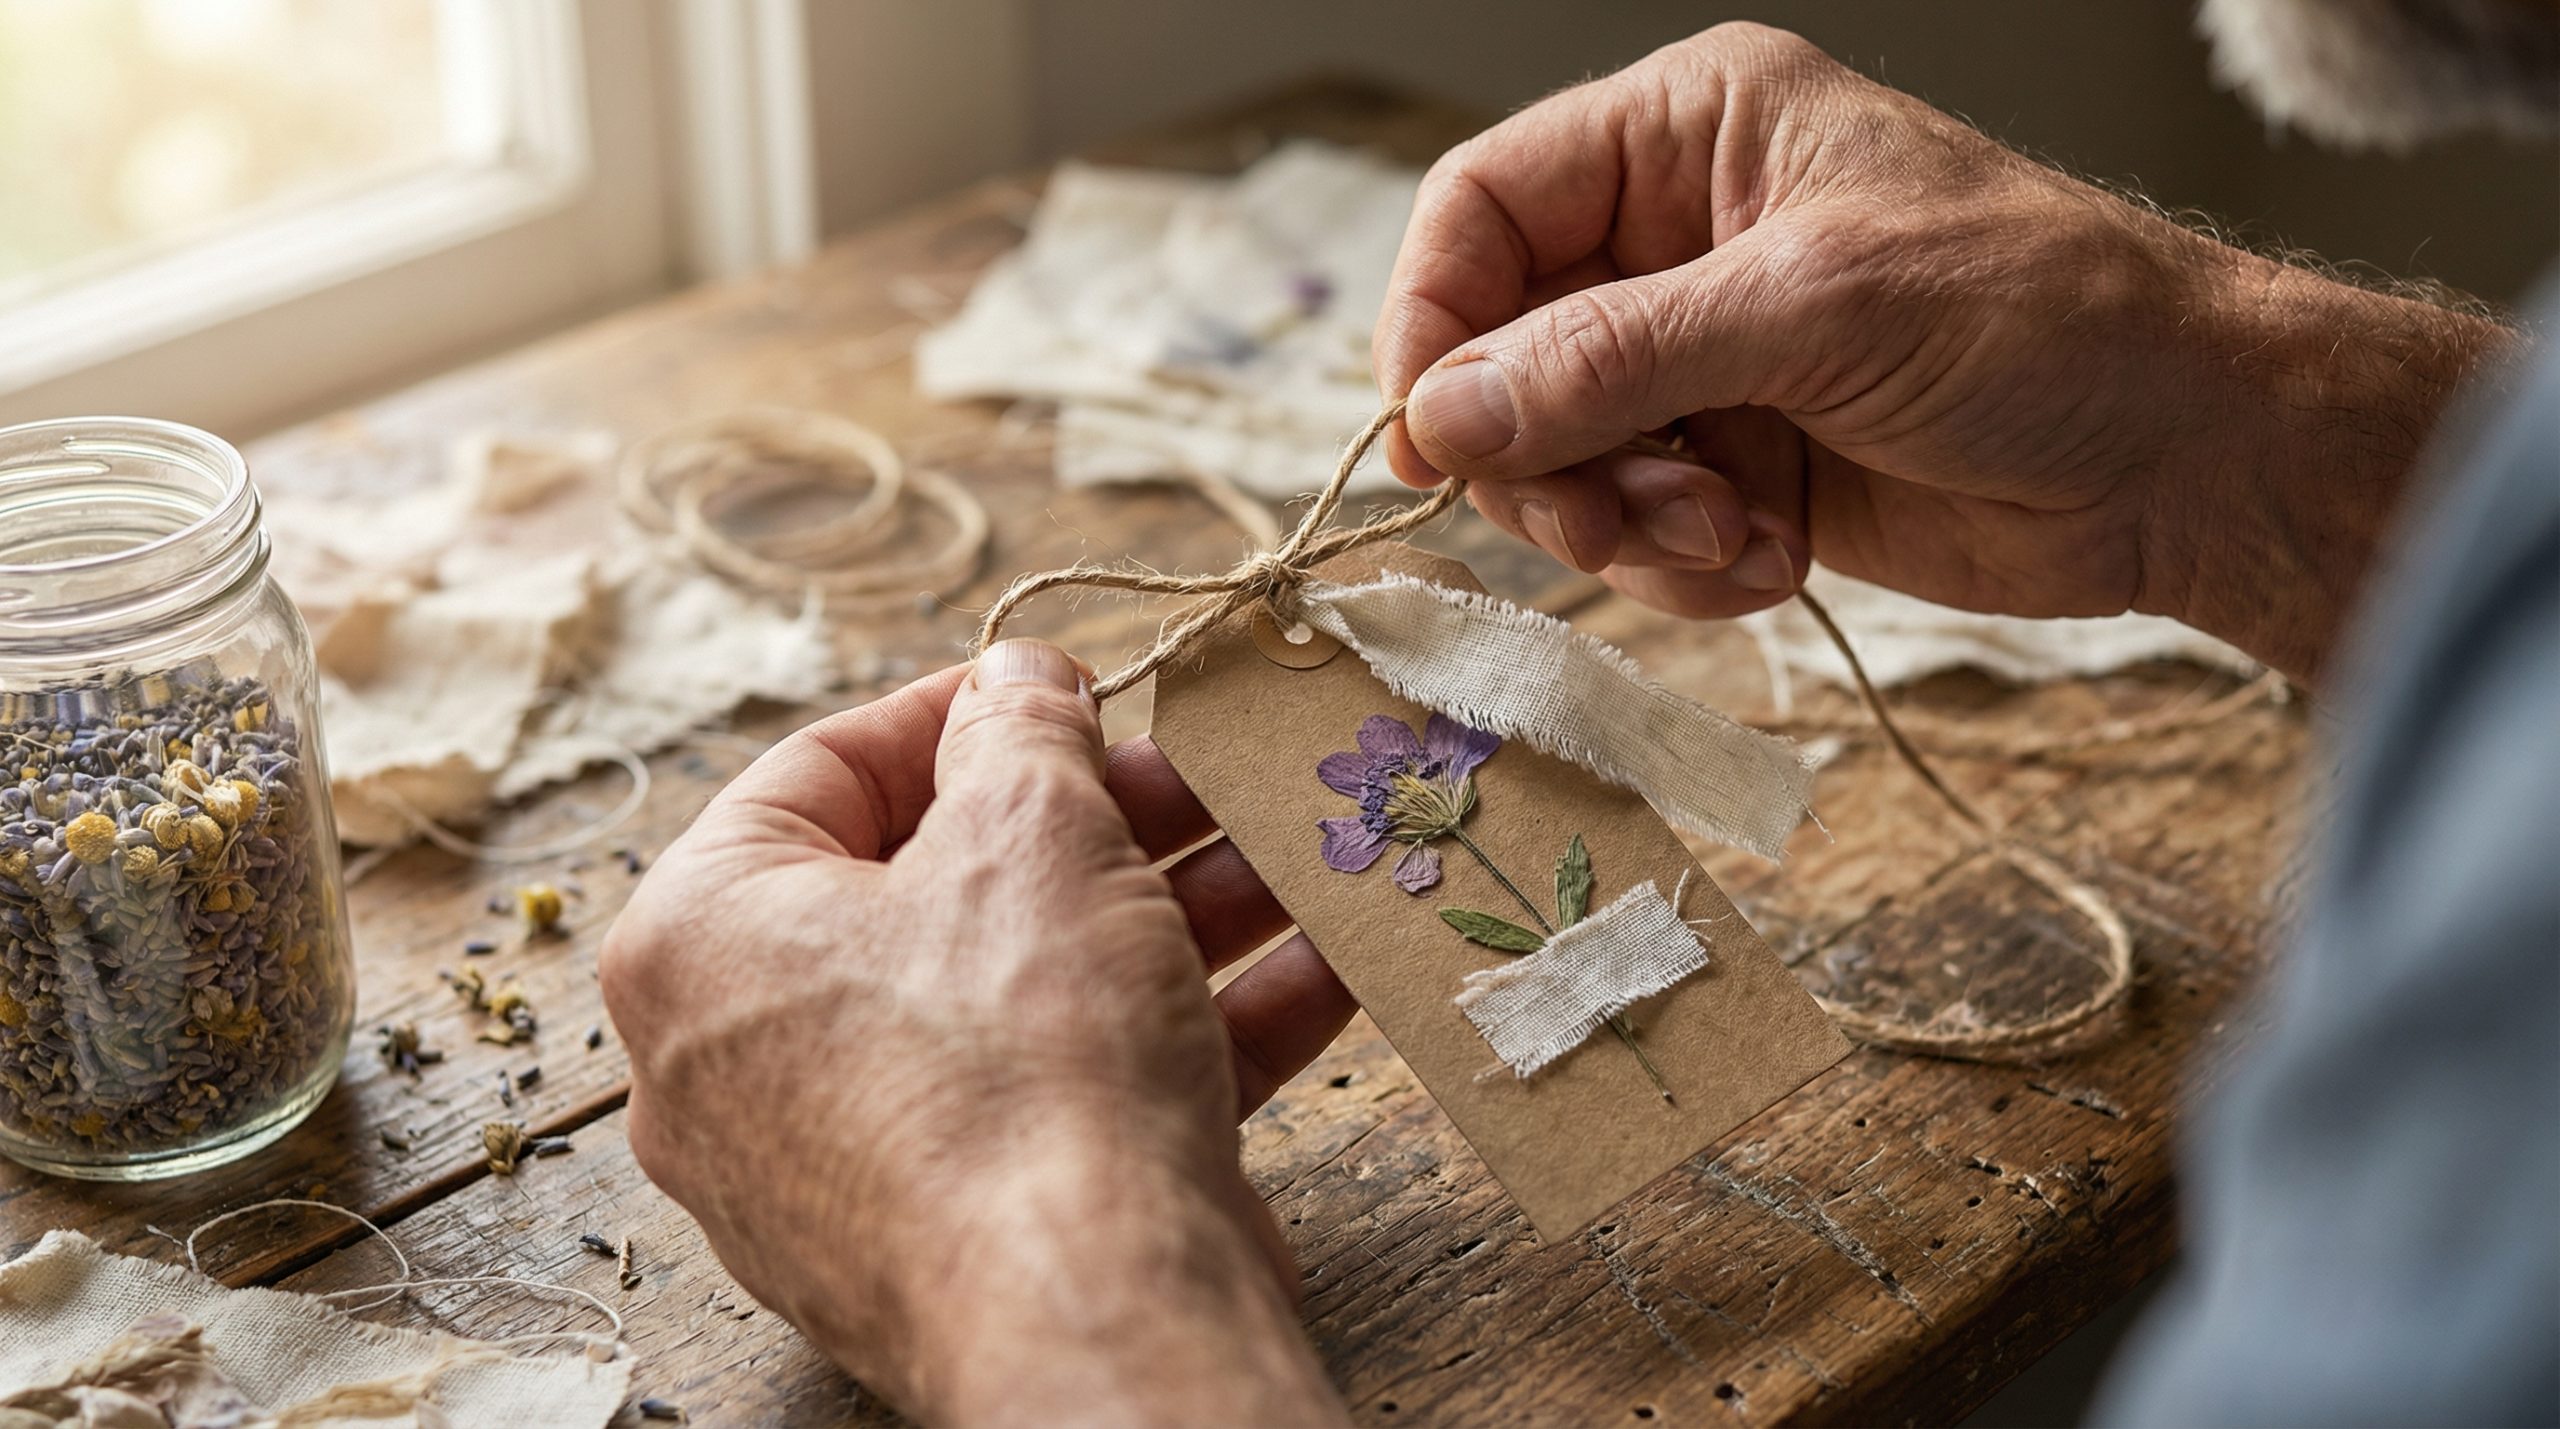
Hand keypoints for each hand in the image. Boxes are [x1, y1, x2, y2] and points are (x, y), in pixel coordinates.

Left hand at [601, 641, 1348, 1424]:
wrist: (1093, 1318)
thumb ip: (1026, 729)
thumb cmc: (1019, 1061)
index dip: (964, 710)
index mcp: (702, 940)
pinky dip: (1188, 1027)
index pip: (820, 773)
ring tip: (1289, 856)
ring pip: (1025, 992)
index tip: (1066, 689)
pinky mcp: (970, 1233)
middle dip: (1105, 822)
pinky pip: (1070, 1095)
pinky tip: (1319, 965)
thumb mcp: (1035, 829)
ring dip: (1174, 915)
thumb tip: (1019, 681)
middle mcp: (748, 1060)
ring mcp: (858, 1162)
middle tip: (1201, 776)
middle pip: (944, 889)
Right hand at [1375, 22, 2512, 680]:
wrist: (2183, 457)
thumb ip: (1610, 360)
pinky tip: (1772, 558)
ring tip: (1735, 535)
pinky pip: (1630, 533)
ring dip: (1624, 526)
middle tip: (1619, 519)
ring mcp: (1702, 362)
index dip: (1435, 323)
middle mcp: (1675, 242)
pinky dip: (1682, 567)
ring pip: (1554, 463)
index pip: (1481, 210)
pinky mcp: (1734, 465)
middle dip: (1550, 458)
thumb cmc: (2040, 320)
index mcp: (1687, 135)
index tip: (1437, 440)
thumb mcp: (1812, 310)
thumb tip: (1443, 416)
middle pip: (1498, 356)